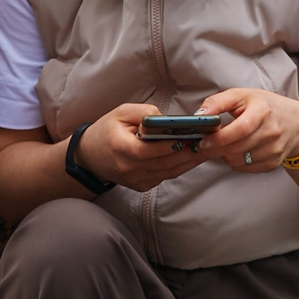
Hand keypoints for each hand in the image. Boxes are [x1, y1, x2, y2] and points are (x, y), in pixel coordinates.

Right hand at [75, 104, 207, 193]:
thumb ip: (145, 114)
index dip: (174, 144)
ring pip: (169, 171)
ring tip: (207, 148)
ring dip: (190, 161)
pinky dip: (180, 166)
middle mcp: (129, 168)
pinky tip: (193, 156)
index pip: (151, 150)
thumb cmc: (105, 131)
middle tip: (209, 142)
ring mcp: (136, 180)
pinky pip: (165, 176)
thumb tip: (168, 120)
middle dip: (189, 152)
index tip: (194, 136)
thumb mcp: (121, 113)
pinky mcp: (141, 186)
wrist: (88, 157)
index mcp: (122, 148)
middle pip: (166, 163)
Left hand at [195, 87, 298, 173]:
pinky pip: (246, 168)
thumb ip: (217, 103)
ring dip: (225, 156)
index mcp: (263, 111)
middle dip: (216, 149)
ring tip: (224, 145)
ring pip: (239, 161)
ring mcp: (275, 150)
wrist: (296, 123)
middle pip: (237, 148)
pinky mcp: (274, 163)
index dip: (220, 138)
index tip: (204, 141)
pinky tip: (237, 151)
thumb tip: (198, 116)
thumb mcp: (242, 96)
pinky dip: (235, 162)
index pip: (241, 129)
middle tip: (205, 146)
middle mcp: (272, 132)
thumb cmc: (265, 107)